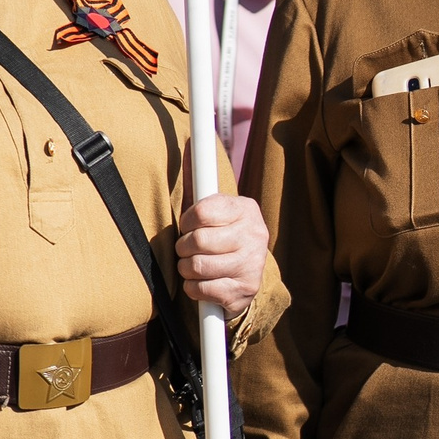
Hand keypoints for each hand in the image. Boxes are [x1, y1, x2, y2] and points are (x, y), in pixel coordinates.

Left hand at [177, 190, 268, 317]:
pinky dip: (193, 288)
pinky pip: (201, 289)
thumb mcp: (216, 209)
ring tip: (193, 266)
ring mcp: (252, 264)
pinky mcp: (245, 290)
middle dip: (183, 248)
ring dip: (186, 269)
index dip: (186, 222)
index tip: (189, 227)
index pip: (201, 211)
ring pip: (197, 266)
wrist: (247, 272)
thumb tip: (187, 148)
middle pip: (198, 241)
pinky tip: (202, 282)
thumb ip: (200, 188)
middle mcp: (255, 235)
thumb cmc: (223, 235)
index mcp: (246, 209)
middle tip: (188, 250)